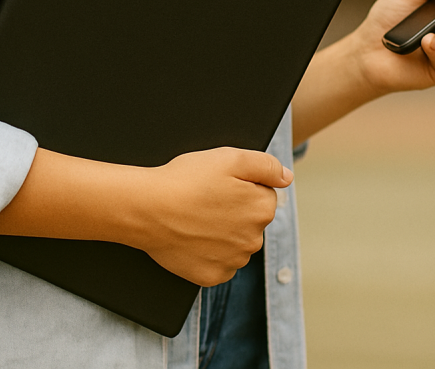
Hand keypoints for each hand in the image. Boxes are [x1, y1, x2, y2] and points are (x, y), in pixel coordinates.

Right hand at [131, 147, 292, 286]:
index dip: (241, 186)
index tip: (219, 185)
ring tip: (196, 218)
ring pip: (235, 243)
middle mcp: (254, 239)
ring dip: (223, 233)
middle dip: (234, 211)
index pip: (263, 195)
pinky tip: (193, 238)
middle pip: (251, 221)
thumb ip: (267, 165)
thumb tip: (287, 178)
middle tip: (205, 200)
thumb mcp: (230, 157)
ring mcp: (233, 261)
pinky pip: (219, 263)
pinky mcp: (212, 276)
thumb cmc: (186, 179)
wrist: (146, 209)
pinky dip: (209, 253)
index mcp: (263, 209)